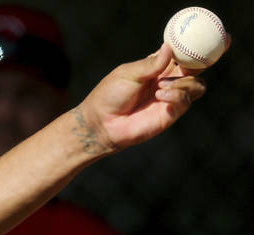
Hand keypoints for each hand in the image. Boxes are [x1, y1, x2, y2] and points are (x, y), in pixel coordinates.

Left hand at [76, 43, 219, 153]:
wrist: (101, 122)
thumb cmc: (109, 95)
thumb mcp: (128, 74)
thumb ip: (150, 64)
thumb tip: (169, 48)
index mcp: (157, 68)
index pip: (181, 55)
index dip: (194, 48)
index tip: (206, 38)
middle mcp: (167, 81)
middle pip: (196, 70)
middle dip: (204, 62)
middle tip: (204, 57)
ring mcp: (170, 98)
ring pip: (196, 85)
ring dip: (183, 83)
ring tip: (160, 87)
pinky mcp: (169, 114)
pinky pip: (185, 100)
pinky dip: (176, 95)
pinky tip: (160, 96)